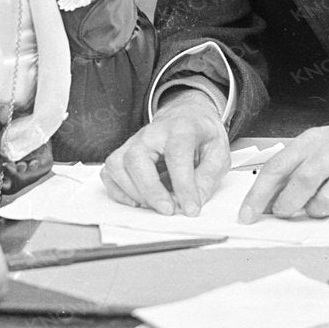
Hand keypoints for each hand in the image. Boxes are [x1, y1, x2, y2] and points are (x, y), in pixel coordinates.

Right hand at [101, 90, 230, 215]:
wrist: (187, 117)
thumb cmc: (202, 136)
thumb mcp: (219, 153)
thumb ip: (208, 178)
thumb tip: (193, 202)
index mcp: (181, 128)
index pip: (176, 154)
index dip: (183, 185)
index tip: (190, 209)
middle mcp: (151, 133)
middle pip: (137, 158)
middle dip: (151, 190)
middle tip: (168, 210)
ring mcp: (133, 142)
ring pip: (117, 165)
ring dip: (134, 192)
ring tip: (155, 205)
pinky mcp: (123, 153)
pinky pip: (109, 173)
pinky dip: (118, 191)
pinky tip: (137, 202)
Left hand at [239, 117, 328, 222]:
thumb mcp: (318, 147)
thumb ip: (293, 170)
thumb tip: (265, 200)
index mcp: (311, 141)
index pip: (277, 168)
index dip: (258, 195)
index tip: (247, 215)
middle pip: (301, 183)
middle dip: (287, 204)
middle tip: (284, 213)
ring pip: (325, 201)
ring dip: (317, 211)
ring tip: (322, 204)